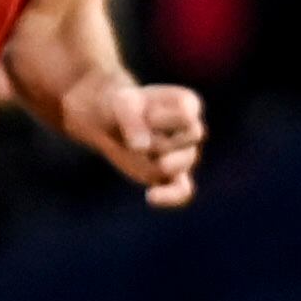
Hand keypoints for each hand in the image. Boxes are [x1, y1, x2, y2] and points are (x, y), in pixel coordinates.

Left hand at [68, 78, 205, 207]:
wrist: (109, 122)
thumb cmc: (120, 107)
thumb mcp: (122, 104)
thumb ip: (132, 120)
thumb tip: (141, 148)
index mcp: (186, 104)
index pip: (187, 114)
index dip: (165, 118)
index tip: (146, 115)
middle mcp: (191, 129)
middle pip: (190, 137)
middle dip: (161, 139)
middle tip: (135, 137)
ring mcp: (184, 154)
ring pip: (185, 162)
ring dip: (161, 161)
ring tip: (137, 153)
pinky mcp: (171, 176)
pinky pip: (182, 191)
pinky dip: (170, 196)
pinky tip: (150, 195)